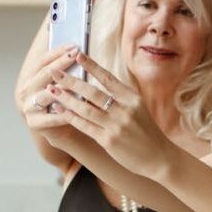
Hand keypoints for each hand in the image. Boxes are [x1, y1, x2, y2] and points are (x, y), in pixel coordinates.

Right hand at [15, 45, 84, 145]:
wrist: (62, 129)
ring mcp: (28, 107)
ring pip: (47, 95)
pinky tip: (79, 105)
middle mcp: (26, 91)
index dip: (58, 52)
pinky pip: (52, 116)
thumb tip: (79, 53)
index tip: (74, 45)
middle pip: (44, 74)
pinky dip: (65, 111)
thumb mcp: (65, 84)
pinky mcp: (35, 123)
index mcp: (31, 78)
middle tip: (76, 54)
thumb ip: (67, 71)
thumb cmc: (66, 102)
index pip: (43, 61)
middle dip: (61, 63)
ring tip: (76, 79)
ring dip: (62, 87)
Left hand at [48, 53, 172, 176]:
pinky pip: (85, 126)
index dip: (92, 66)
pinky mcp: (109, 141)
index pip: (108, 78)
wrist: (159, 157)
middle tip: (54, 72)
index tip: (78, 55)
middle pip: (92, 92)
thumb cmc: (147, 132)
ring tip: (52, 90)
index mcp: (132, 98)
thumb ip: (120, 98)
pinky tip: (60, 111)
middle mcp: (125, 110)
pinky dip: (71, 117)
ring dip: (66, 98)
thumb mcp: (138, 109)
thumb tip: (96, 86)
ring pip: (85, 108)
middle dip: (70, 81)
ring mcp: (116, 126)